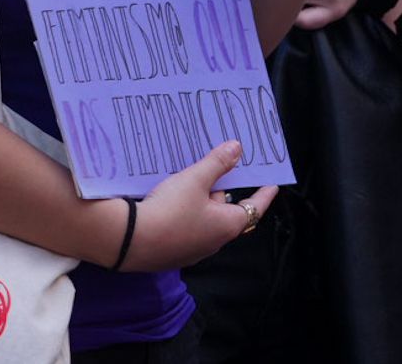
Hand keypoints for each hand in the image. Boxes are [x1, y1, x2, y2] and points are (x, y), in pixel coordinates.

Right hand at [124, 141, 278, 270]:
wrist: (129, 241)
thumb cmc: (169, 210)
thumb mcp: (194, 180)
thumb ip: (216, 164)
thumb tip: (237, 149)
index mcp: (226, 226)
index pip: (255, 208)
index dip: (264, 195)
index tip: (272, 185)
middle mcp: (214, 242)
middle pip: (226, 212)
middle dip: (221, 191)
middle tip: (219, 169)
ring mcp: (192, 250)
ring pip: (205, 220)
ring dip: (201, 202)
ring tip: (190, 179)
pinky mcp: (172, 252)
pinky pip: (186, 228)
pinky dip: (184, 213)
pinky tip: (170, 199)